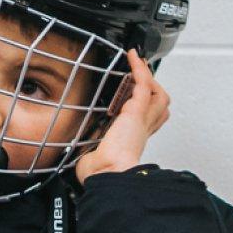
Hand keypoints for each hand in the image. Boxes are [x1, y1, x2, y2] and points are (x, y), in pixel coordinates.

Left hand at [74, 48, 169, 184]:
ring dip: (148, 78)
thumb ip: (87, 152)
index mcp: (131, 140)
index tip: (132, 96)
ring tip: (137, 65)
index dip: (143, 107)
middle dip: (152, 89)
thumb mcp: (92, 159)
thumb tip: (73, 153)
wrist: (109, 175)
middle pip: (158, 104)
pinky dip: (139, 68)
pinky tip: (133, 57)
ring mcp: (142, 119)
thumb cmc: (102, 173)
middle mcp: (140, 129)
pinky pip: (143, 83)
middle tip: (140, 76)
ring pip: (157, 93)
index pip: (145, 120)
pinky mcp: (137, 111)